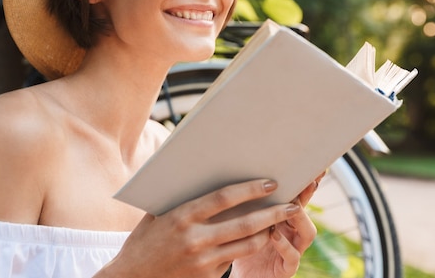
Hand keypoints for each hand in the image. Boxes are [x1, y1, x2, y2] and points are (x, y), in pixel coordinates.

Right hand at [97, 179, 305, 277]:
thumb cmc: (143, 242)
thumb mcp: (156, 214)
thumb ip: (181, 197)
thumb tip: (202, 172)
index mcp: (182, 216)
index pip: (224, 198)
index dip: (250, 189)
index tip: (270, 183)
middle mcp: (195, 239)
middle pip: (244, 223)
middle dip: (272, 213)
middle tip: (291, 204)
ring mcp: (203, 262)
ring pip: (247, 245)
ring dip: (267, 233)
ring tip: (279, 222)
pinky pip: (234, 261)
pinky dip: (248, 248)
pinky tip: (258, 239)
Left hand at [229, 172, 325, 277]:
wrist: (240, 276)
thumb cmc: (239, 244)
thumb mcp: (241, 219)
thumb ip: (246, 202)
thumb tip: (237, 169)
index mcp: (282, 217)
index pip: (296, 196)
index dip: (305, 182)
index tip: (313, 166)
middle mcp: (292, 232)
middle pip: (305, 209)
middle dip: (308, 194)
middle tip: (308, 181)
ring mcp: (293, 250)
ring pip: (307, 232)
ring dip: (299, 218)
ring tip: (290, 208)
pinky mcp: (286, 268)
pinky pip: (292, 257)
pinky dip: (284, 245)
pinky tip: (274, 235)